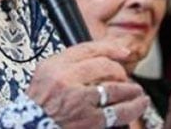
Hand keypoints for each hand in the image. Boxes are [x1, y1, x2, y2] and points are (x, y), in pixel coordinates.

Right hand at [27, 41, 148, 127]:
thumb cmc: (39, 104)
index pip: (89, 49)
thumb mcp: (46, 73)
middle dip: (120, 72)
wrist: (30, 126)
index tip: (124, 52)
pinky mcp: (88, 120)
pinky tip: (139, 104)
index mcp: (55, 65)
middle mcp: (66, 80)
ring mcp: (78, 100)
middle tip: (125, 78)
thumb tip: (102, 58)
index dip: (111, 48)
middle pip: (105, 67)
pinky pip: (117, 112)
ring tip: (137, 91)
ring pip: (115, 88)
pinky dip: (132, 107)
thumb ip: (69, 63)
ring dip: (131, 89)